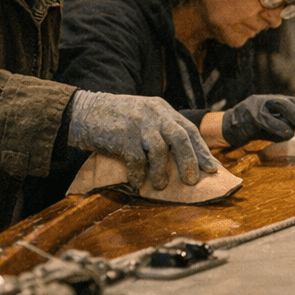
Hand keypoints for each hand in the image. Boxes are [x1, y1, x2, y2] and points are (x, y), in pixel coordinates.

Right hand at [67, 91, 217, 190]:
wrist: (84, 112)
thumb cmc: (116, 120)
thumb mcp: (143, 116)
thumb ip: (160, 130)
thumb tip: (182, 159)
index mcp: (162, 109)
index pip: (189, 130)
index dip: (201, 151)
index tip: (211, 169)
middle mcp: (154, 114)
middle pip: (180, 137)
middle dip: (189, 161)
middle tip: (191, 181)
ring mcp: (138, 123)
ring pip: (160, 150)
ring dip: (161, 172)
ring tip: (160, 186)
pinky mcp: (123, 135)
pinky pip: (137, 159)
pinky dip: (138, 174)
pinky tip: (137, 182)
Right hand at [221, 94, 294, 146]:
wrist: (226, 128)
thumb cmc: (250, 127)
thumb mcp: (269, 125)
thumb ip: (285, 124)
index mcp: (270, 101)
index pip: (291, 101)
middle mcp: (264, 101)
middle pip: (286, 102)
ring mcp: (255, 107)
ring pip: (278, 108)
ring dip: (290, 119)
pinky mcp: (248, 118)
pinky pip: (266, 120)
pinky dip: (278, 127)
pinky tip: (286, 133)